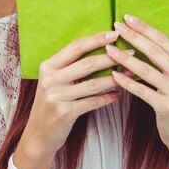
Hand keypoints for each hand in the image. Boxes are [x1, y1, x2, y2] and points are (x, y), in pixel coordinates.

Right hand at [21, 30, 134, 156]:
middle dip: (111, 57)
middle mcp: (50, 79)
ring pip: (93, 84)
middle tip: (130, 53)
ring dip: (115, 78)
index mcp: (48, 66)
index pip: (75, 47)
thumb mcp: (54, 81)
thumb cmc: (52, 104)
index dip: (96, 39)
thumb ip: (70, 67)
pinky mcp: (64, 112)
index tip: (114, 34)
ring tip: (130, 73)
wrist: (38, 134)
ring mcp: (56, 96)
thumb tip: (101, 49)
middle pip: (87, 63)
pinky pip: (92, 102)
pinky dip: (107, 98)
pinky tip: (118, 94)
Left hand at [105, 15, 168, 154]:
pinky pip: (142, 91)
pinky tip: (113, 76)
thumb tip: (141, 40)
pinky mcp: (166, 106)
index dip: (145, 28)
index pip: (164, 40)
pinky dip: (127, 82)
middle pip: (155, 51)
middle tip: (116, 27)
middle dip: (134, 37)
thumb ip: (165, 62)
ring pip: (147, 70)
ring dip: (125, 58)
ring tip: (109, 50)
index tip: (127, 18)